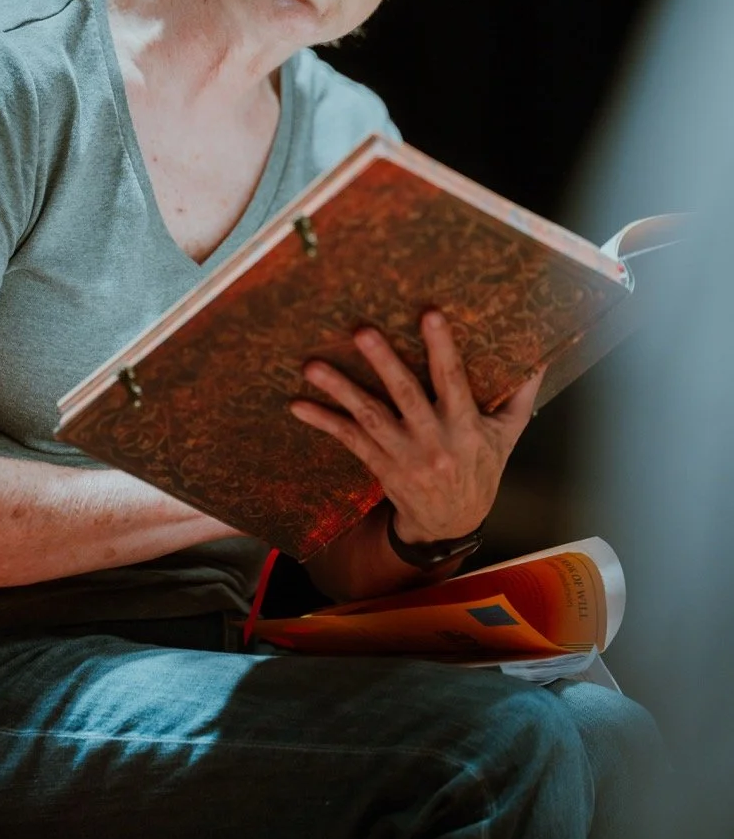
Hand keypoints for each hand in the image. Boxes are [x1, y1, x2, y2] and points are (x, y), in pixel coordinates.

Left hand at [289, 309, 543, 544]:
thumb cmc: (481, 470)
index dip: (441, 347)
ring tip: (312, 366)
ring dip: (339, 389)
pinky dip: (323, 422)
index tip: (430, 313)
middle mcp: (433, 441)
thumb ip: (520, 396)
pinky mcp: (380, 466)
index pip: (453, 380)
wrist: (451, 524)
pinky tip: (298, 405)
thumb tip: (539, 357)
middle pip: (405, 395)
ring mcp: (403, 455)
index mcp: (465, 427)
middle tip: (362, 331)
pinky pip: (348, 440)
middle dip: (383, 362)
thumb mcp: (507, 437)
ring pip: (369, 417)